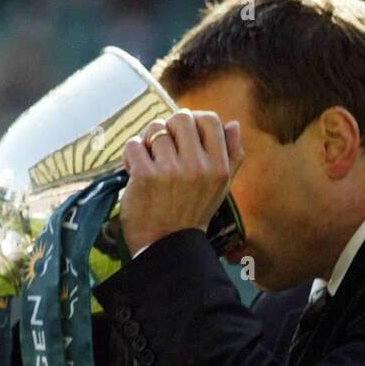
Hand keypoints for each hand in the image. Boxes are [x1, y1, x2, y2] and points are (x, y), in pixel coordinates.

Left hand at [118, 109, 243, 256]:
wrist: (166, 247)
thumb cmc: (192, 215)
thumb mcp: (220, 189)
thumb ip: (232, 156)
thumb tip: (234, 124)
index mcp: (219, 167)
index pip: (210, 120)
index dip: (195, 121)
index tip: (183, 136)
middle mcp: (197, 167)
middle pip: (180, 118)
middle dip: (168, 128)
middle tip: (163, 148)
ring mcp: (170, 171)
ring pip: (155, 129)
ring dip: (147, 143)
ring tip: (149, 163)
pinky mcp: (145, 176)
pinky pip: (134, 145)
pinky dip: (130, 156)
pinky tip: (134, 171)